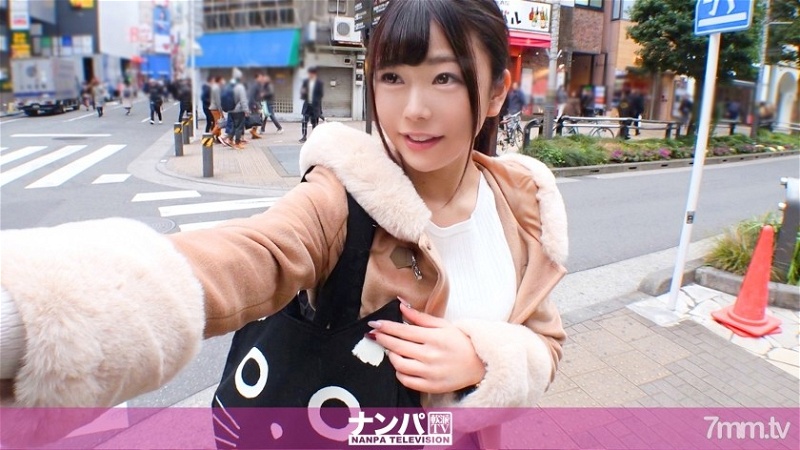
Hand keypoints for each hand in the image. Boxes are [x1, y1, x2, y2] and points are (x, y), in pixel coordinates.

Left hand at [368, 302, 484, 393]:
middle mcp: (431, 356)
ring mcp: (430, 373)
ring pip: (399, 365)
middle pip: (398, 347)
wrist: (479, 365)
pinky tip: (400, 365)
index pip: (403, 331)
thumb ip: (421, 317)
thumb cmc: (460, 342)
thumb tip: (401, 306)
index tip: (374, 323)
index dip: (386, 327)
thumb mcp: (443, 325)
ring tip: (391, 349)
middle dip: (383, 339)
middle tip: (374, 334)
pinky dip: (399, 372)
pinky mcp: (430, 386)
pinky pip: (406, 380)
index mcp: (434, 338)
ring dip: (391, 355)